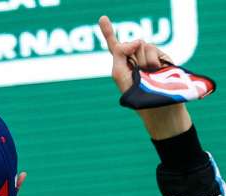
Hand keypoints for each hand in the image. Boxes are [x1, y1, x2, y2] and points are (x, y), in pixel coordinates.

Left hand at [98, 16, 191, 139]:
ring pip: (145, 45)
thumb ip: (121, 54)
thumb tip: (136, 40)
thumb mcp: (120, 75)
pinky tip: (158, 71)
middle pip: (133, 44)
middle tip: (138, 72)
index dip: (108, 31)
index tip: (102, 17)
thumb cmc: (137, 95)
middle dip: (133, 56)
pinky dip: (154, 61)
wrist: (158, 108)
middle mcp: (137, 59)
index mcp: (123, 65)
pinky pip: (155, 50)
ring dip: (144, 60)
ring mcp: (151, 58)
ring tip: (149, 75)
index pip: (115, 46)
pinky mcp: (164, 59)